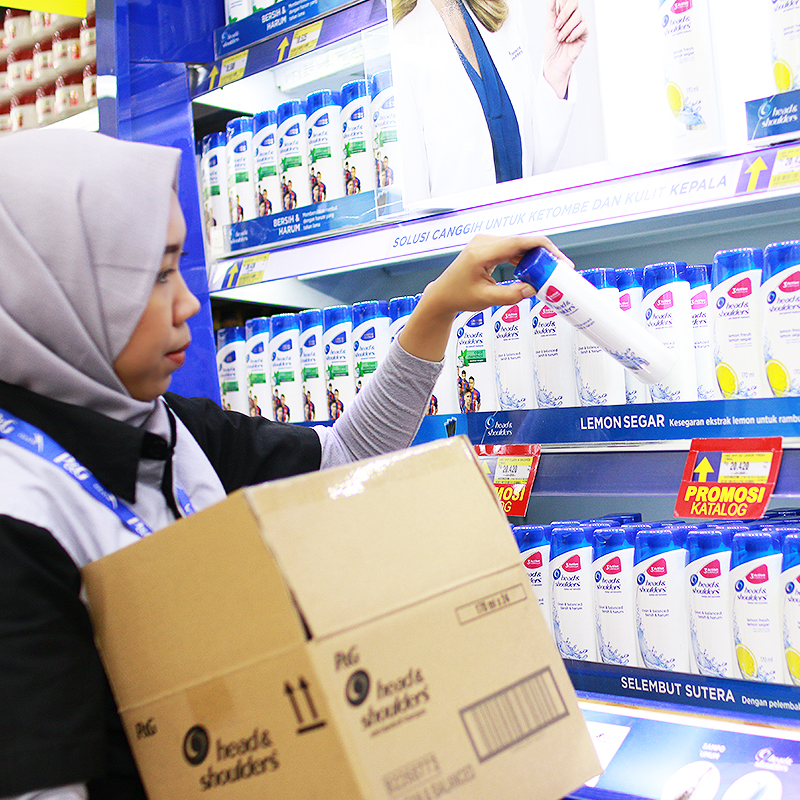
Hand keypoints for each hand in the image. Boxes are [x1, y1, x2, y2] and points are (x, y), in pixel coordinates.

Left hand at [398, 233, 569, 361]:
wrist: (442, 294)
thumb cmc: (458, 295)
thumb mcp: (487, 299)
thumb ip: (513, 295)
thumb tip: (534, 289)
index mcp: (483, 252)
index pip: (522, 242)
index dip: (546, 249)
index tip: (560, 261)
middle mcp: (485, 242)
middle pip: (524, 241)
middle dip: (545, 255)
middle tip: (561, 270)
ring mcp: (487, 242)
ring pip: (521, 244)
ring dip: (536, 257)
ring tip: (551, 272)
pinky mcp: (489, 247)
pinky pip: (513, 248)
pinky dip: (526, 258)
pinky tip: (535, 270)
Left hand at [542, 0, 587, 99]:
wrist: (555, 61)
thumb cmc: (552, 44)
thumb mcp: (549, 25)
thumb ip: (551, 9)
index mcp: (563, 12)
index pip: (566, 0)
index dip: (564, 1)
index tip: (558, 13)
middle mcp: (572, 16)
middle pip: (574, 3)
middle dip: (564, 14)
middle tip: (556, 26)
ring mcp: (579, 23)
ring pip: (578, 15)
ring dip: (567, 28)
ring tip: (560, 38)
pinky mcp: (584, 33)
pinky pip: (583, 26)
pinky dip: (573, 33)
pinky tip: (568, 40)